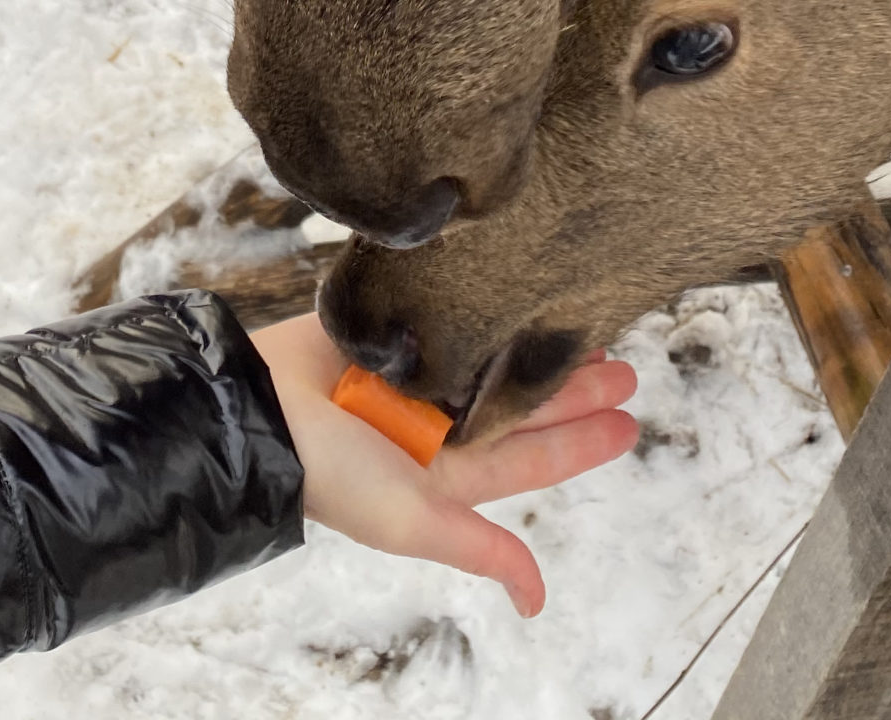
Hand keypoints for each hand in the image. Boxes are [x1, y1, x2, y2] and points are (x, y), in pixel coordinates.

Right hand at [249, 312, 639, 615]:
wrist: (260, 408)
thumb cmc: (334, 474)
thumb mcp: (413, 520)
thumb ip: (479, 551)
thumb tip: (537, 602)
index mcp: (449, 470)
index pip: (531, 457)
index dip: (580, 443)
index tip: (630, 423)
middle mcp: (440, 422)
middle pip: (523, 403)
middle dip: (574, 388)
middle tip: (625, 366)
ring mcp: (420, 372)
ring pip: (496, 356)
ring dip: (537, 345)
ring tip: (589, 328)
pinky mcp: (396, 329)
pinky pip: (452, 314)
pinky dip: (486, 304)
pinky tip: (521, 288)